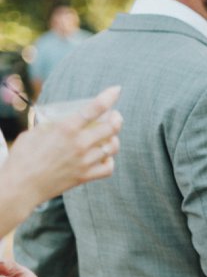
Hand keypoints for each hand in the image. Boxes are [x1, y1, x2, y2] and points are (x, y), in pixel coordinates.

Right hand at [10, 86, 122, 210]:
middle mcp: (79, 144)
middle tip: (115, 116)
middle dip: (116, 119)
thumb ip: (52, 125)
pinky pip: (108, 168)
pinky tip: (104, 157)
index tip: (117, 89)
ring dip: (114, 139)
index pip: (94, 108)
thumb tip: (62, 120)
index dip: (109, 97)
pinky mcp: (84, 177)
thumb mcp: (34, 133)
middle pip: (111, 127)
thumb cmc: (22, 157)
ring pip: (113, 147)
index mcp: (66, 129)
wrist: (19, 187)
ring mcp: (84, 161)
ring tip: (110, 137)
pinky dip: (109, 161)